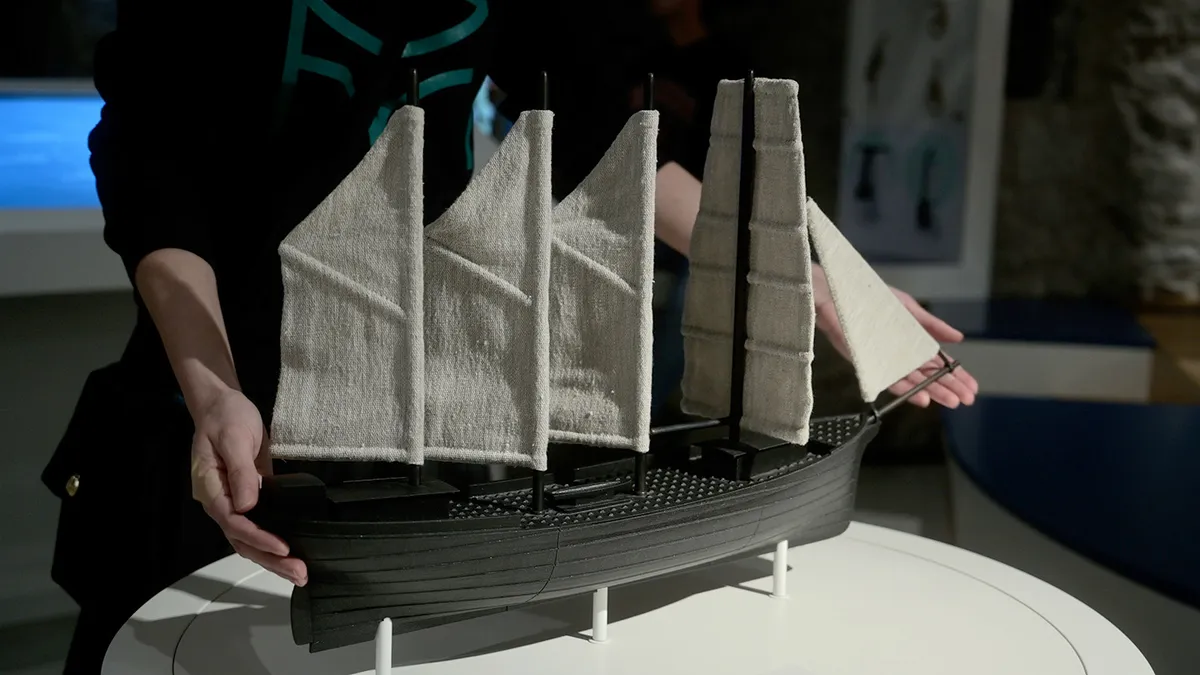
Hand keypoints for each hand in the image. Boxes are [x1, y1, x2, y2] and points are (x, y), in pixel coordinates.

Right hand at [190, 387, 307, 584]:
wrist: (223, 405)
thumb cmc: (226, 417)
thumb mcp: (234, 438)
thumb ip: (240, 472)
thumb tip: (248, 504)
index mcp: (211, 489)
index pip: (233, 523)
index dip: (258, 537)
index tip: (282, 546)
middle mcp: (220, 502)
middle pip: (242, 540)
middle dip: (270, 559)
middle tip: (300, 574)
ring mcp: (233, 502)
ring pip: (249, 539)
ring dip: (273, 558)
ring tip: (300, 573)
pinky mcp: (248, 497)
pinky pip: (259, 526)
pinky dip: (272, 541)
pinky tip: (292, 552)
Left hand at [812, 265, 977, 408]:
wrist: (839, 295)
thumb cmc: (872, 299)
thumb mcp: (908, 308)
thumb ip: (932, 324)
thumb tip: (959, 337)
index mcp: (913, 341)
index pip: (938, 362)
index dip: (956, 374)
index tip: (971, 387)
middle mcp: (901, 354)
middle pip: (929, 375)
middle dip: (949, 387)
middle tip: (967, 399)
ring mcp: (886, 361)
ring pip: (913, 381)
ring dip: (933, 392)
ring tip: (951, 401)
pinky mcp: (869, 365)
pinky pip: (889, 381)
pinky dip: (905, 390)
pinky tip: (922, 398)